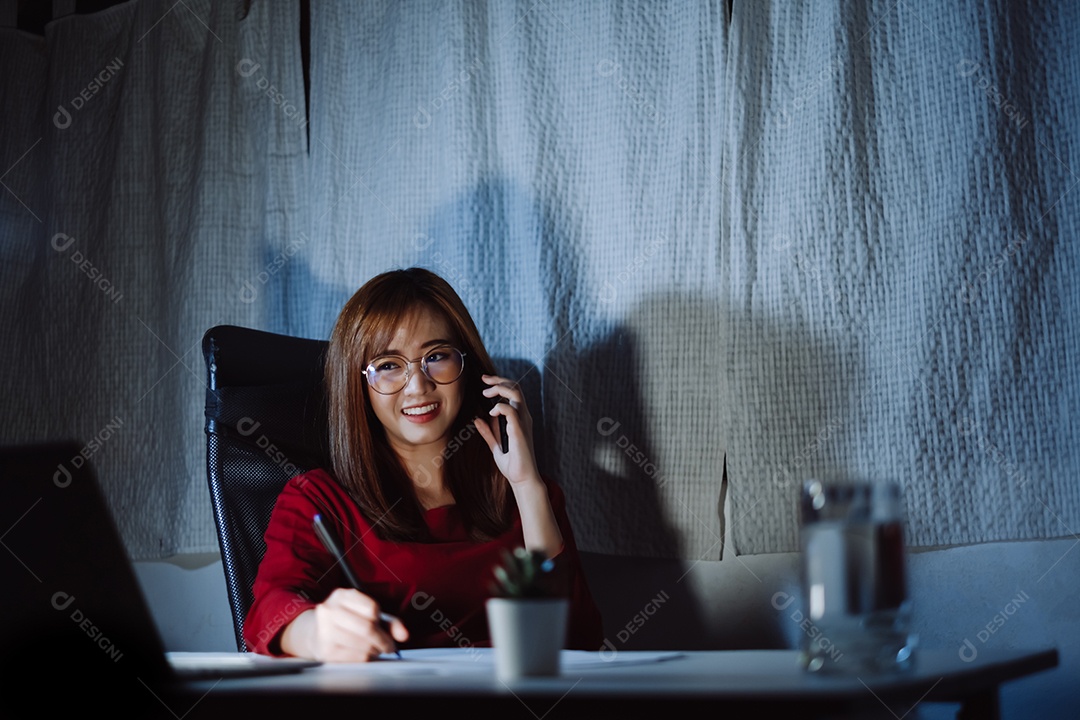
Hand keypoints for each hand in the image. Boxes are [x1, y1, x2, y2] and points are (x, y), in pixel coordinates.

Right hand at [280, 588, 407, 661]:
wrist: (314, 634)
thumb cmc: (346, 622)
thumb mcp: (365, 614)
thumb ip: (389, 622)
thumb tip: (404, 635)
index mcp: (342, 595)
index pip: (372, 608)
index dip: (382, 622)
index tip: (386, 630)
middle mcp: (330, 609)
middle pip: (368, 628)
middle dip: (384, 641)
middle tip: (389, 647)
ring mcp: (325, 630)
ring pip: (363, 645)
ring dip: (375, 650)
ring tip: (375, 650)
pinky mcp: (325, 650)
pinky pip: (356, 657)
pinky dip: (366, 658)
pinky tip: (363, 654)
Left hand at [474, 374, 539, 485]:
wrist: (522, 479)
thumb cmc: (513, 464)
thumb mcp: (495, 446)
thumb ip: (488, 432)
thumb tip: (477, 419)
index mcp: (519, 419)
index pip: (513, 392)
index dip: (500, 383)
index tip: (485, 381)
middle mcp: (524, 417)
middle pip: (516, 388)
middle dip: (499, 380)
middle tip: (484, 380)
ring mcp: (523, 423)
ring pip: (516, 394)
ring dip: (500, 389)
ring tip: (486, 393)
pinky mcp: (519, 431)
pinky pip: (511, 411)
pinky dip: (500, 406)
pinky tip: (491, 413)